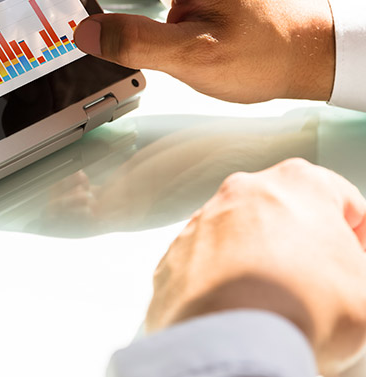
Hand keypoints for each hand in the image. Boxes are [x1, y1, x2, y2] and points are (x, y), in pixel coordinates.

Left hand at [146, 158, 365, 374]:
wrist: (234, 339)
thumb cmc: (303, 305)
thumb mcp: (363, 291)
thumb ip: (354, 271)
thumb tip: (339, 275)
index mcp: (298, 183)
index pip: (343, 198)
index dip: (357, 235)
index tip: (356, 258)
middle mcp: (244, 190)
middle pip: (286, 212)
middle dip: (303, 243)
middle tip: (319, 282)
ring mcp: (204, 219)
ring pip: (241, 234)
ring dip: (259, 259)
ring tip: (277, 302)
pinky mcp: (176, 252)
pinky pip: (207, 261)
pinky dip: (224, 280)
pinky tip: (241, 309)